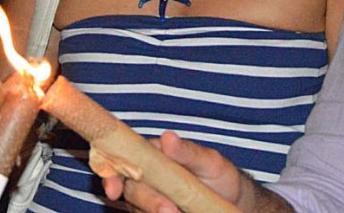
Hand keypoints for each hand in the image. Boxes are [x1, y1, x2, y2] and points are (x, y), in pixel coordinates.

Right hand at [102, 131, 243, 212]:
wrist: (231, 200)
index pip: (122, 159)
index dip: (112, 174)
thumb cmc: (217, 174)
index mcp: (152, 154)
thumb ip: (188, 152)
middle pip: (131, 189)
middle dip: (146, 201)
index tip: (114, 189)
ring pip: (136, 208)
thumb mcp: (209, 161)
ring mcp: (149, 199)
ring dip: (152, 212)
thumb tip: (168, 137)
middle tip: (169, 210)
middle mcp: (145, 176)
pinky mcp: (152, 212)